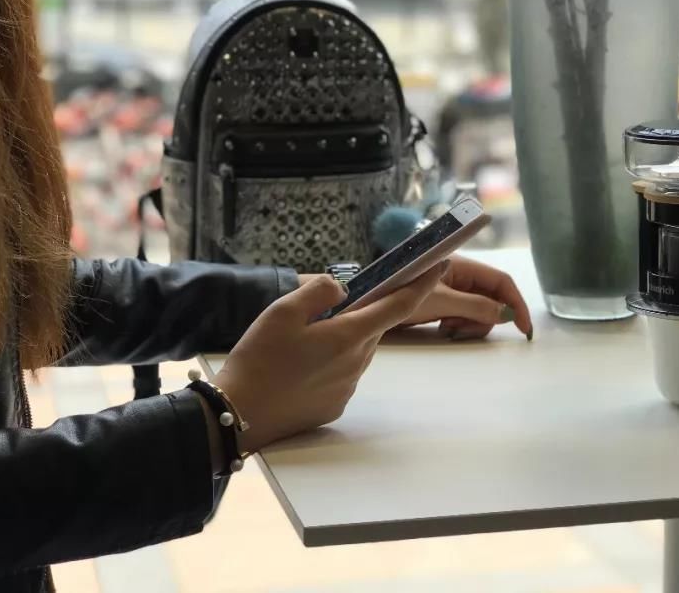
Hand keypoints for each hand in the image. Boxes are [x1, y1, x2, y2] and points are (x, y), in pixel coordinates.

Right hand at [217, 264, 446, 451]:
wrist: (238, 414)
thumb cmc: (258, 359)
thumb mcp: (282, 311)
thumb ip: (320, 292)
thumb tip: (345, 289)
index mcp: (348, 335)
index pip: (399, 305)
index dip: (422, 283)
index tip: (440, 264)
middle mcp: (357, 363)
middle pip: (371, 328)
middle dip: (360, 314)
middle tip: (325, 310)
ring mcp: (347, 387)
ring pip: (356, 351)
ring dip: (342, 340)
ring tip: (300, 342)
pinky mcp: (335, 405)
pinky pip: (342, 375)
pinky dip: (329, 365)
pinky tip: (298, 369)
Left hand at [401, 256, 532, 340]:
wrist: (366, 306)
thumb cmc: (399, 294)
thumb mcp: (441, 302)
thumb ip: (475, 307)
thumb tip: (506, 315)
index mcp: (462, 265)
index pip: (501, 281)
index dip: (517, 303)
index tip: (523, 328)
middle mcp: (459, 274)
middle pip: (491, 297)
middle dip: (485, 317)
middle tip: (463, 329)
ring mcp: (450, 289)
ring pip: (477, 309)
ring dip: (470, 323)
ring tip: (447, 328)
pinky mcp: (440, 301)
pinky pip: (462, 315)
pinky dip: (459, 324)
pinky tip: (442, 328)